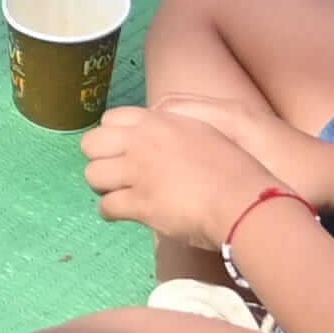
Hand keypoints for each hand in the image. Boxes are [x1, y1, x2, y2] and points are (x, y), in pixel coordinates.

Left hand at [79, 100, 276, 250]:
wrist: (242, 199)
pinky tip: (119, 214)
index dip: (111, 135)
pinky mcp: (139, 203)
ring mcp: (137, 172)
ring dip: (102, 186)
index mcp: (159, 121)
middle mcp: (142, 142)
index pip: (111, 118)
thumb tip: (161, 141)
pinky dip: (110, 212)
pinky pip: (106, 206)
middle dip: (99, 158)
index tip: (120, 149)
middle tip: (113, 173)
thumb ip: (176, 132)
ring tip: (115, 193)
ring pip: (93, 175)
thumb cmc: (234, 167)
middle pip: (92, 143)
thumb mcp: (204, 133)